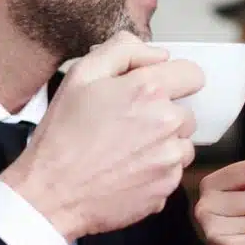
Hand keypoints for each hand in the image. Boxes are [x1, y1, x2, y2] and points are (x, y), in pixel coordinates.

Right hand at [1, 31, 203, 240]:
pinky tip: (125, 171)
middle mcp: (167, 124)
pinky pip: (172, 173)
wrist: (51, 194)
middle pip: (187, 113)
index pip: (193, 75)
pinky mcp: (166, 189)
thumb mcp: (81, 75)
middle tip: (128, 125)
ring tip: (126, 150)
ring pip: (182, 144)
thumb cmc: (62, 135)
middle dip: (164, 115)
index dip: (174, 79)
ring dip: (163, 145)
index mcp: (149, 91)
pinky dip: (155, 172)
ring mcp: (169, 160)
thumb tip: (159, 55)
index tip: (156, 91)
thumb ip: (124, 51)